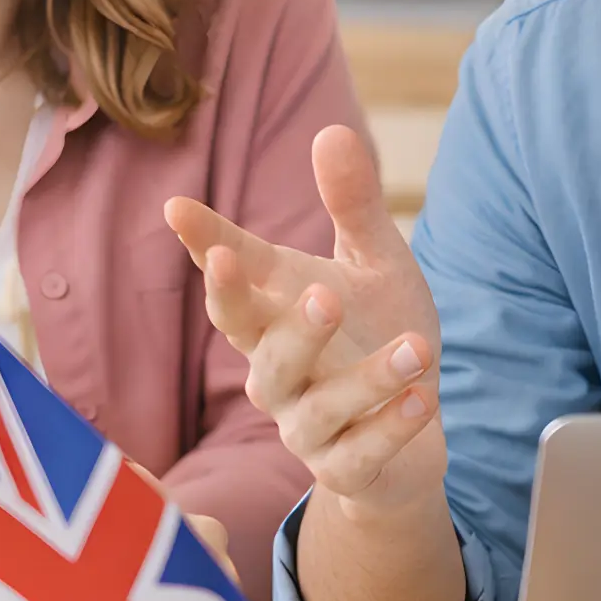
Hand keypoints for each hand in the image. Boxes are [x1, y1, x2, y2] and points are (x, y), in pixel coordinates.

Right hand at [166, 125, 445, 510]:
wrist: (410, 432)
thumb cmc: (375, 336)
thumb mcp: (373, 264)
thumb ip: (352, 206)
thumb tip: (332, 130)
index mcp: (273, 317)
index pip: (232, 280)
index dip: (205, 245)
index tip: (178, 209)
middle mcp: (275, 374)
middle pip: (257, 350)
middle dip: (281, 325)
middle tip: (320, 294)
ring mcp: (305, 427)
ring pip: (317, 407)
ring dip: (365, 379)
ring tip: (417, 348)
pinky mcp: (345, 470)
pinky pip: (359, 455)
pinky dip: (390, 429)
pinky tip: (423, 399)